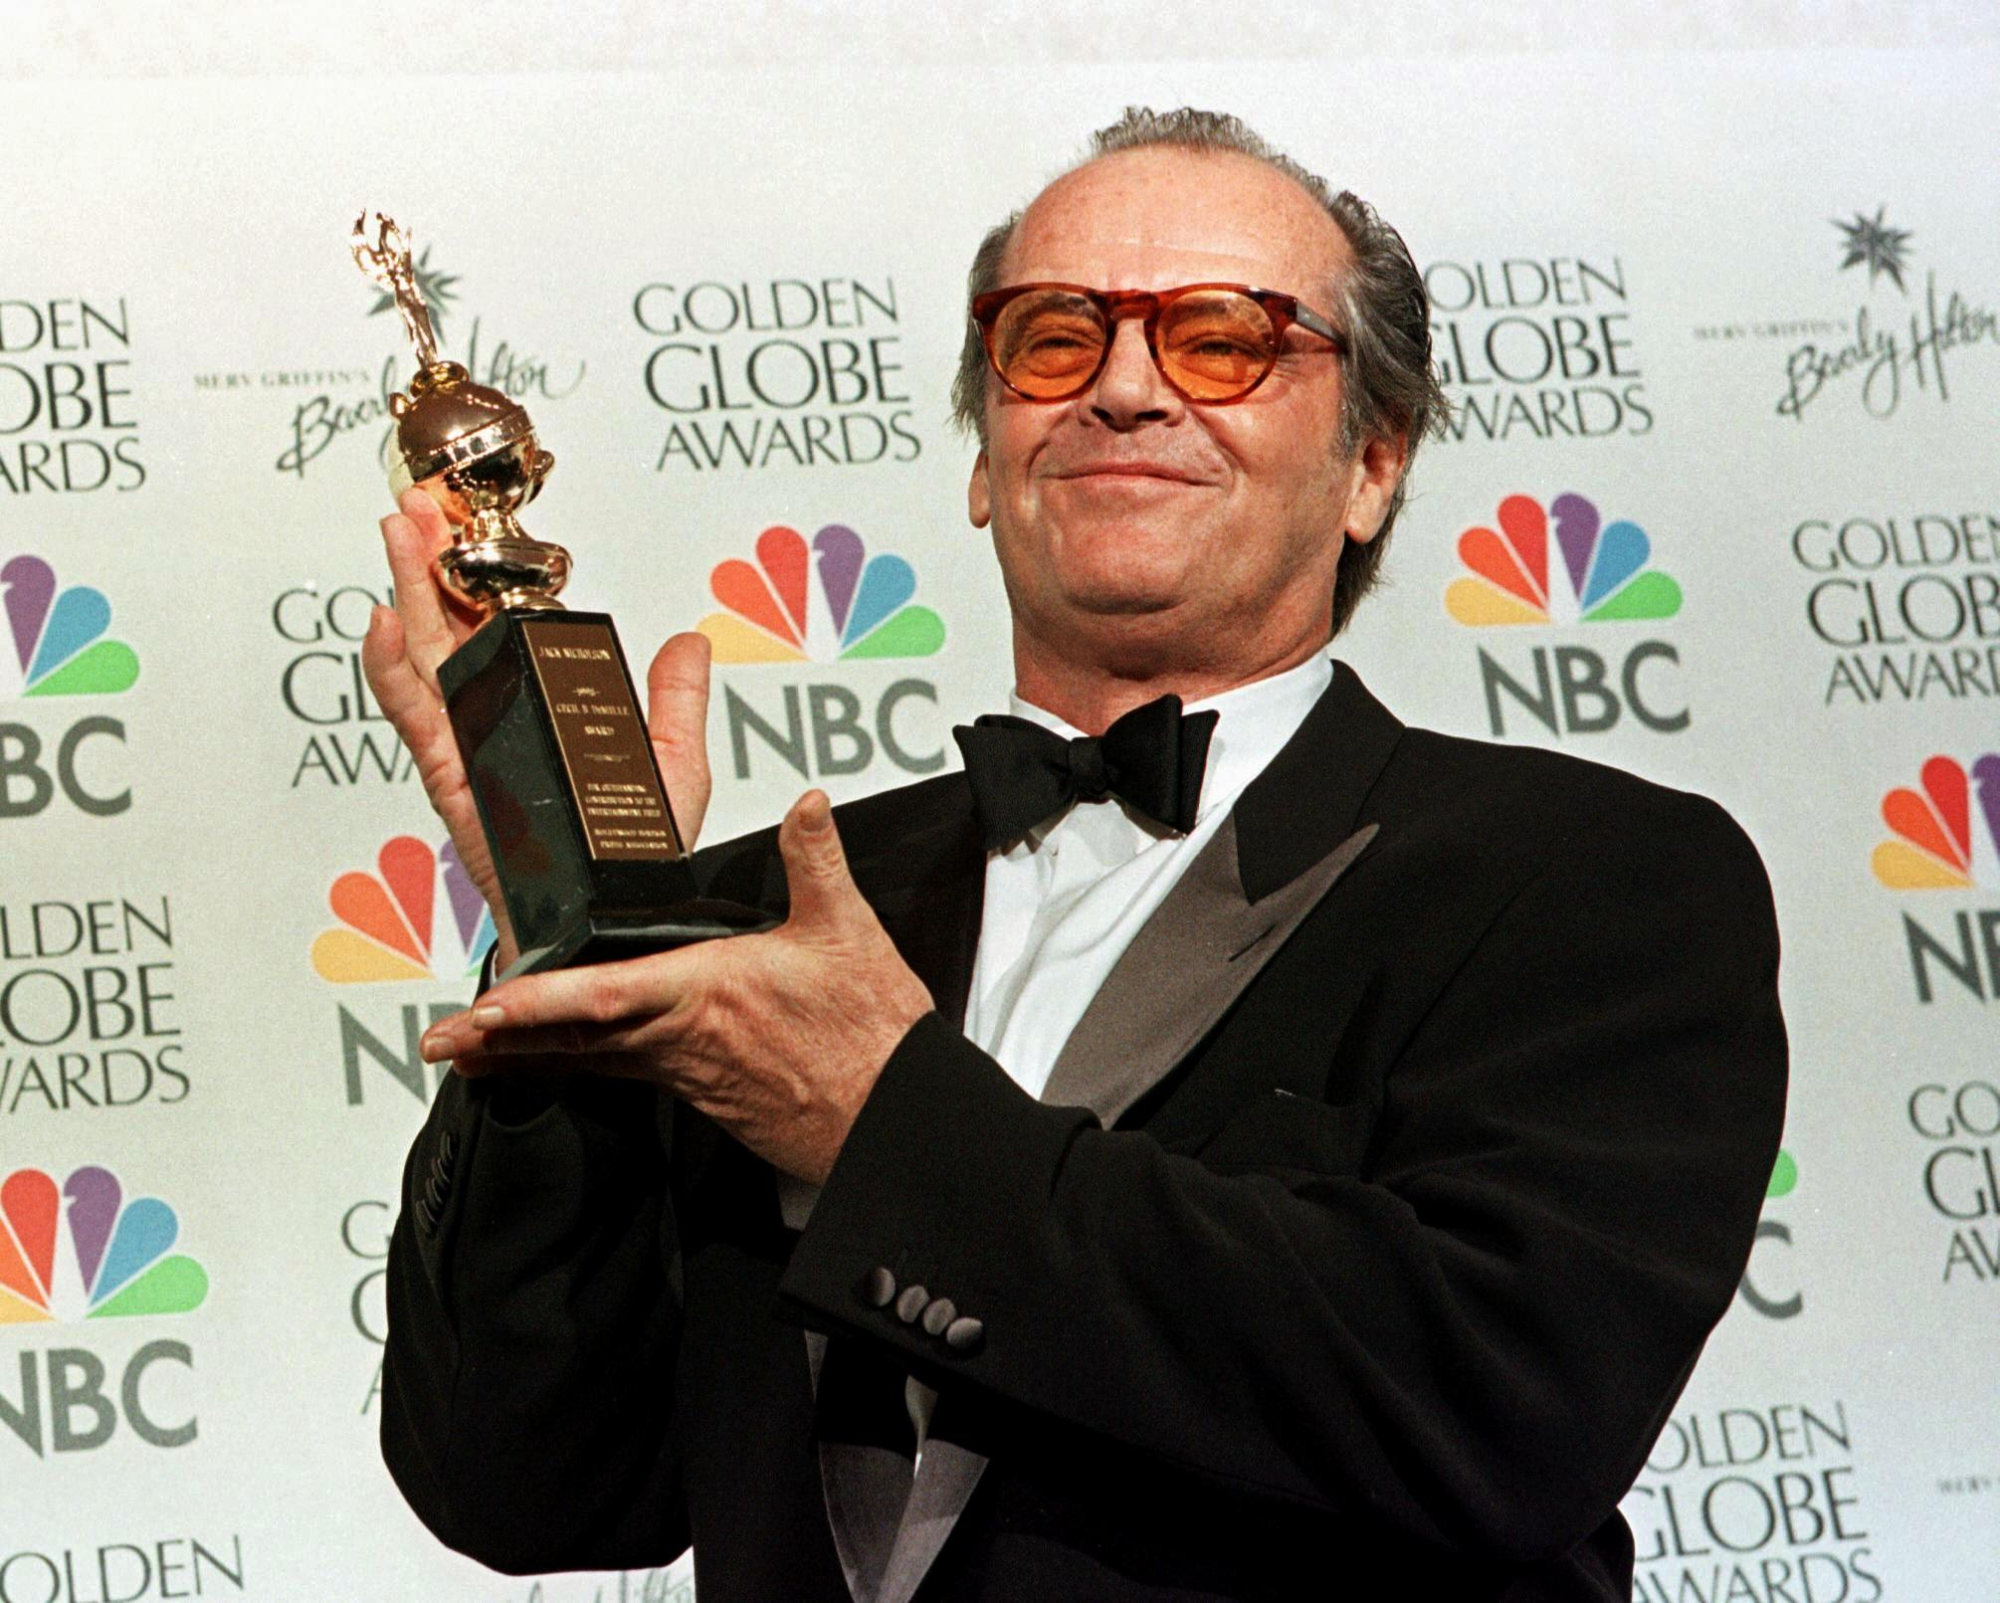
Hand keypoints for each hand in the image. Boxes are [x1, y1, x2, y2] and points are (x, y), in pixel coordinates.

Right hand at [360, 487, 714, 970]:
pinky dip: (394, 675)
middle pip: (457, 631)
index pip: (507, 632)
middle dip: (437, 565)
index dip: (488, 578)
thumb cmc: (637, 863)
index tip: (477, 523)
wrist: (615, 931)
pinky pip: (422, 726)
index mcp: (543, 718)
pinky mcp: (459, 790)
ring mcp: (473, 756)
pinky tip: (384, 624)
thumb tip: (688, 642)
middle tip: (421, 502)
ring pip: (429, 663)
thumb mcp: (675, 767)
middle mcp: (499, 730)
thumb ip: (676, 704)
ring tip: (398, 533)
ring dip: (409, 594)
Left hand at [418, 791, 933, 1184]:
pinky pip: (616, 1072)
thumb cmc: (867, 1038)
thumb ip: (816, 860)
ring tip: (467, 1053)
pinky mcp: (696, 1088)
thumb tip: (806, 806)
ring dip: (525, 1055)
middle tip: (441, 1043)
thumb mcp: (847, 933)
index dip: (540, 1002)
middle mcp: (679, 1038)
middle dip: (501, 1040)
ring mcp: (682, 1070)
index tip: (485, 1010)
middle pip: (572, 1037)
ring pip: (587, 1057)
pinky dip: (572, 1063)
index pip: (604, 996)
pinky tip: (548, 1059)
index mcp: (705, 993)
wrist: (889, 1120)